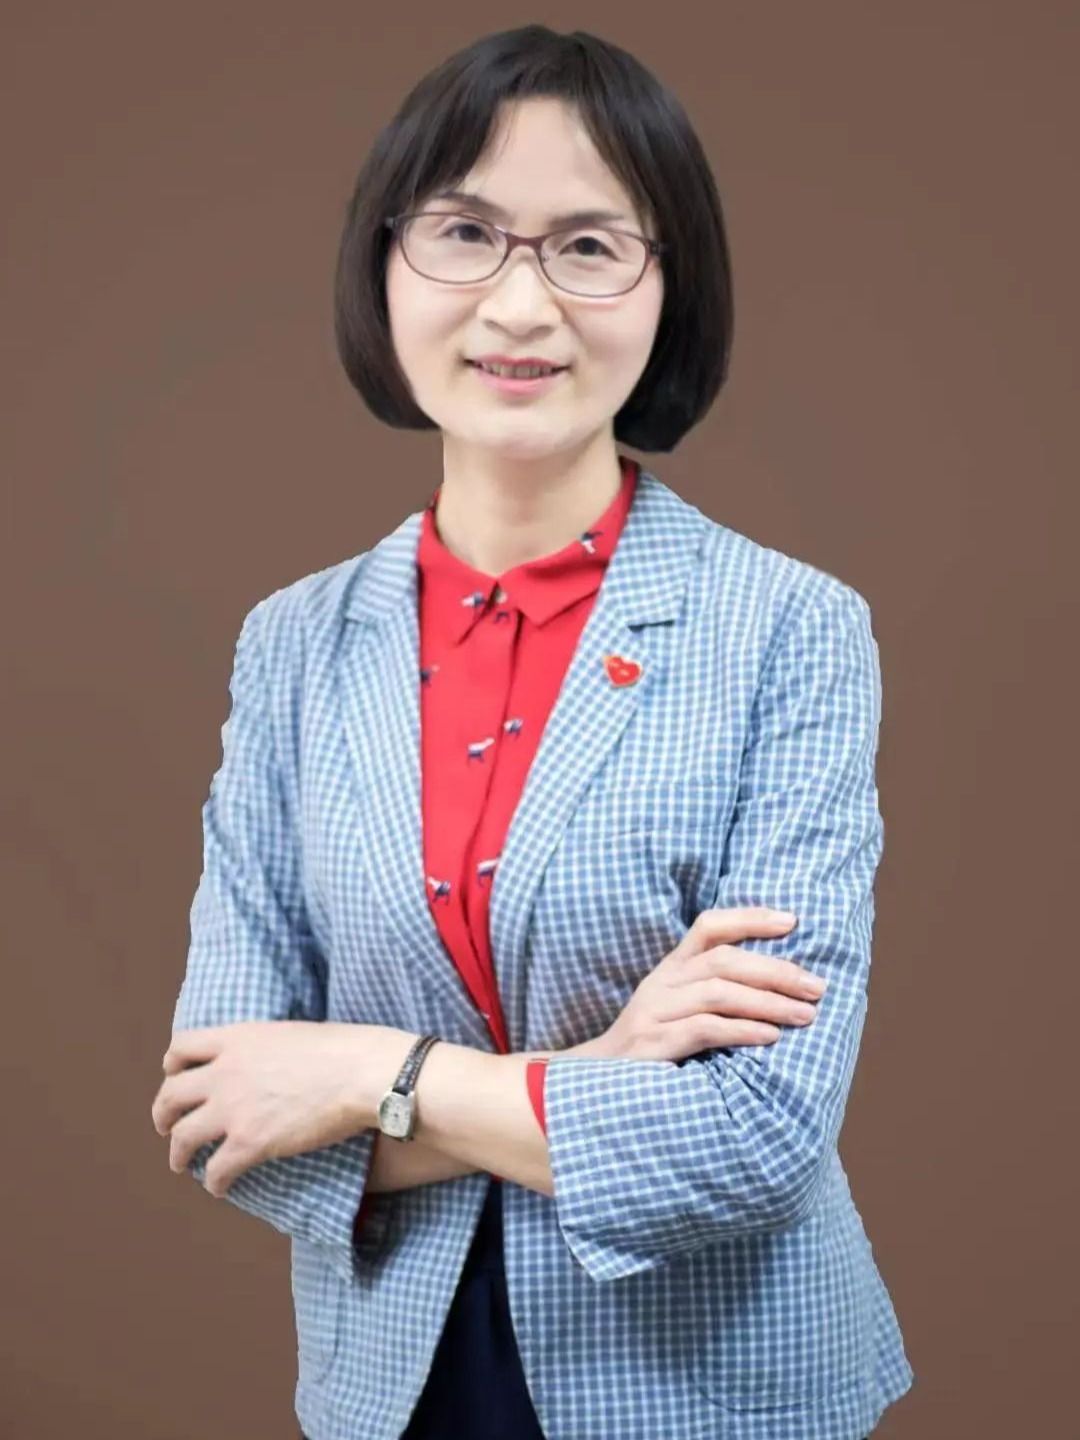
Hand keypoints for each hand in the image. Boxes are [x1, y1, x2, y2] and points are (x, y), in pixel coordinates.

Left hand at [152, 1020, 411, 1196]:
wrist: (362, 1073)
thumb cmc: (343, 1049)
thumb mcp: (290, 1032)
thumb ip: (265, 1046)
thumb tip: (269, 1062)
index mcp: (236, 1039)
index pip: (181, 1047)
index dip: (173, 1066)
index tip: (176, 1078)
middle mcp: (224, 1072)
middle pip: (171, 1095)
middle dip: (163, 1114)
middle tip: (167, 1127)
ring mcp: (233, 1108)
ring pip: (182, 1137)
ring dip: (178, 1153)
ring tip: (181, 1163)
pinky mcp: (248, 1143)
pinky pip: (214, 1170)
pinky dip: (213, 1182)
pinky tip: (220, 1187)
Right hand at [585, 907, 826, 1061]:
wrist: (596, 1083)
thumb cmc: (653, 1047)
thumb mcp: (680, 1010)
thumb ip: (716, 994)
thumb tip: (782, 988)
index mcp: (671, 968)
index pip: (709, 926)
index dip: (750, 918)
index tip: (792, 921)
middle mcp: (662, 982)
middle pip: (723, 960)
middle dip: (776, 970)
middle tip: (816, 987)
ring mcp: (654, 1011)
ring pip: (718, 991)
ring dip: (768, 1001)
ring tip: (805, 1014)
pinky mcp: (652, 1043)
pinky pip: (704, 1028)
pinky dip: (742, 1030)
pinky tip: (770, 1037)